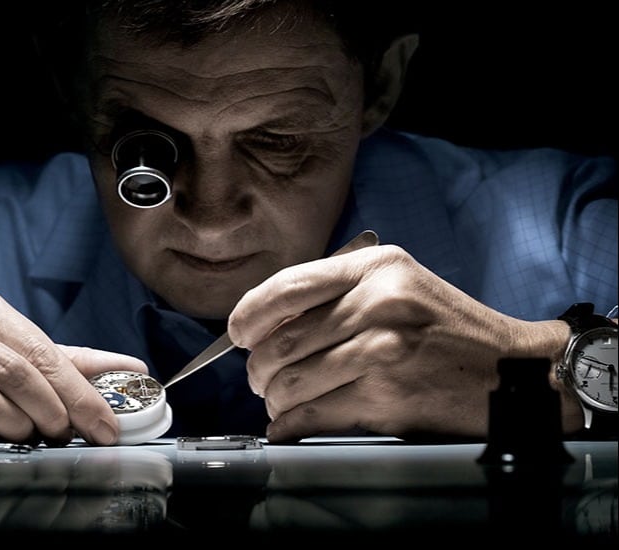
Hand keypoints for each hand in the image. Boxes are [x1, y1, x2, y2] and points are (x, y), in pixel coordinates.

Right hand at [0, 283, 148, 446]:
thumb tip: (120, 370)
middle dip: (65, 404)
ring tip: (41, 435)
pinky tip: (2, 436)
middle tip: (88, 433)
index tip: (112, 415)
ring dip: (25, 418)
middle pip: (23, 364)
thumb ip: (51, 359)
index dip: (83, 384)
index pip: (44, 345)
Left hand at [226, 244, 568, 440]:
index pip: (285, 287)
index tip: (237, 334)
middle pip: (280, 341)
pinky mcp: (386, 398)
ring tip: (282, 400)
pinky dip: (290, 425)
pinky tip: (293, 423)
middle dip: (259, 368)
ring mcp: (382, 352)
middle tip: (262, 378)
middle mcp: (377, 304)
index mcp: (375, 267)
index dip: (248, 315)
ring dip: (275, 399)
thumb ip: (335, 292)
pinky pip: (310, 416)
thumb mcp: (397, 283)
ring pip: (290, 381)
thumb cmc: (447, 328)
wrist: (512, 372)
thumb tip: (262, 321)